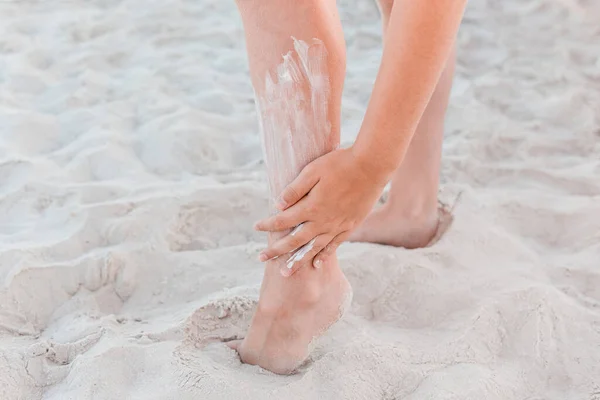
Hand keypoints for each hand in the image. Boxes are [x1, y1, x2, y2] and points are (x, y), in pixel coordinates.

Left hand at [255, 146, 389, 275]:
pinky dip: (323, 255)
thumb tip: (277, 205)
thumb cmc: (340, 163)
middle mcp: (322, 221)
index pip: (282, 220)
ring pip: (313, 249)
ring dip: (298, 261)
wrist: (372, 166)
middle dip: (276, 251)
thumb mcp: (313, 170)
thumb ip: (295, 189)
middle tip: (261, 259)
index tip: (256, 227)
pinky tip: (316, 264)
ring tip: (286, 273)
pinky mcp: (350, 226)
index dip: (268, 224)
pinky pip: (334, 246)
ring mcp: (337, 226)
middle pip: (294, 241)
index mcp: (311, 207)